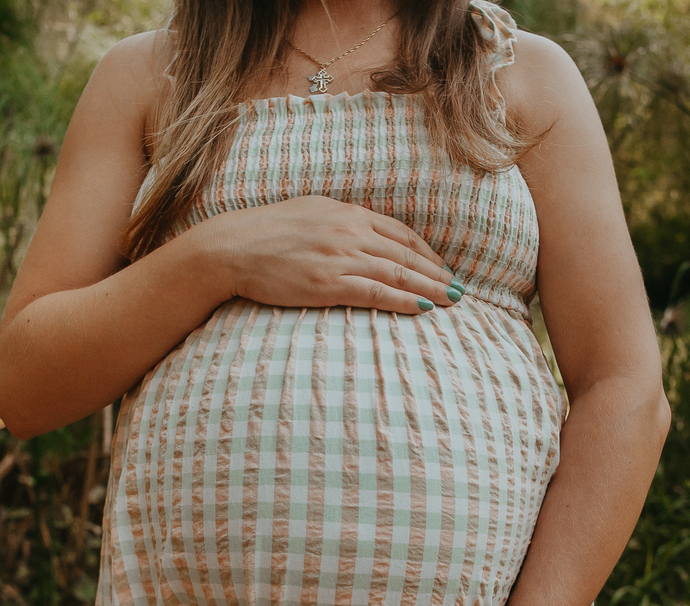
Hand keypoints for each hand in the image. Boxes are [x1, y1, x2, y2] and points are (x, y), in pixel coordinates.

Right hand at [198, 195, 463, 314]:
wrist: (229, 248)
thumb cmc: (264, 233)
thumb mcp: (309, 215)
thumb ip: (339, 223)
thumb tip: (361, 233)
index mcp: (346, 213)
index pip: (400, 232)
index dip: (427, 253)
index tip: (442, 268)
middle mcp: (348, 231)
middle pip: (406, 254)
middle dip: (437, 273)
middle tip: (460, 290)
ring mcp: (339, 257)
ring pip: (398, 274)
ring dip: (430, 289)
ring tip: (452, 301)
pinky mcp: (327, 283)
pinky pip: (376, 293)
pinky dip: (403, 300)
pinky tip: (424, 308)